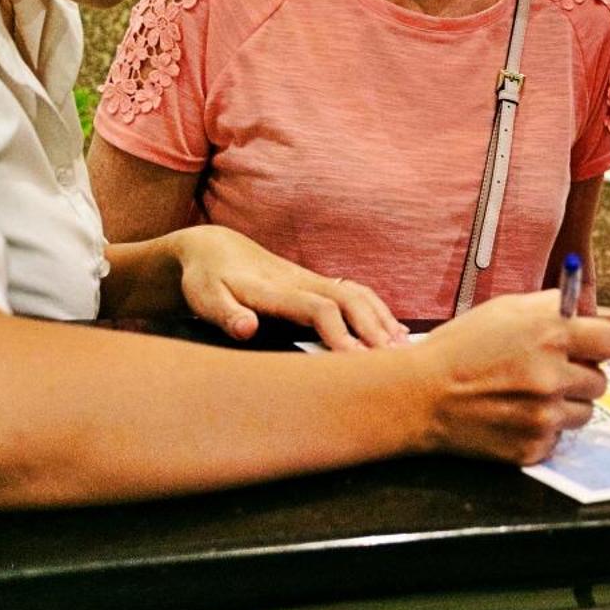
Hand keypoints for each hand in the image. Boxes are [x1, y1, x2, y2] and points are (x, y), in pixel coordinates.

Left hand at [168, 225, 406, 349]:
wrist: (216, 248)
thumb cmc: (207, 280)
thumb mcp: (206, 298)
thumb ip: (226, 314)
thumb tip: (246, 328)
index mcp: (275, 289)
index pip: (317, 309)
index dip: (339, 334)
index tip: (356, 361)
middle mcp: (301, 280)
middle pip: (349, 298)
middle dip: (374, 328)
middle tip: (395, 360)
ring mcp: (312, 279)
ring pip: (357, 293)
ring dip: (382, 318)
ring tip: (403, 348)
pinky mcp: (316, 282)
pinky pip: (356, 292)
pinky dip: (378, 311)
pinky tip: (394, 332)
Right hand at [416, 290, 609, 464]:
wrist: (420, 396)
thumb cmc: (461, 347)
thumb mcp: (506, 309)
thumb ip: (553, 307)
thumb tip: (587, 313)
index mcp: (551, 333)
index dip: (601, 344)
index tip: (590, 347)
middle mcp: (553, 375)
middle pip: (601, 381)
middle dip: (581, 376)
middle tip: (552, 373)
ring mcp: (544, 416)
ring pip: (584, 413)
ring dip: (565, 405)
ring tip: (529, 396)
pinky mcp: (533, 446)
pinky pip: (558, 437)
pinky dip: (542, 429)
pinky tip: (514, 416)